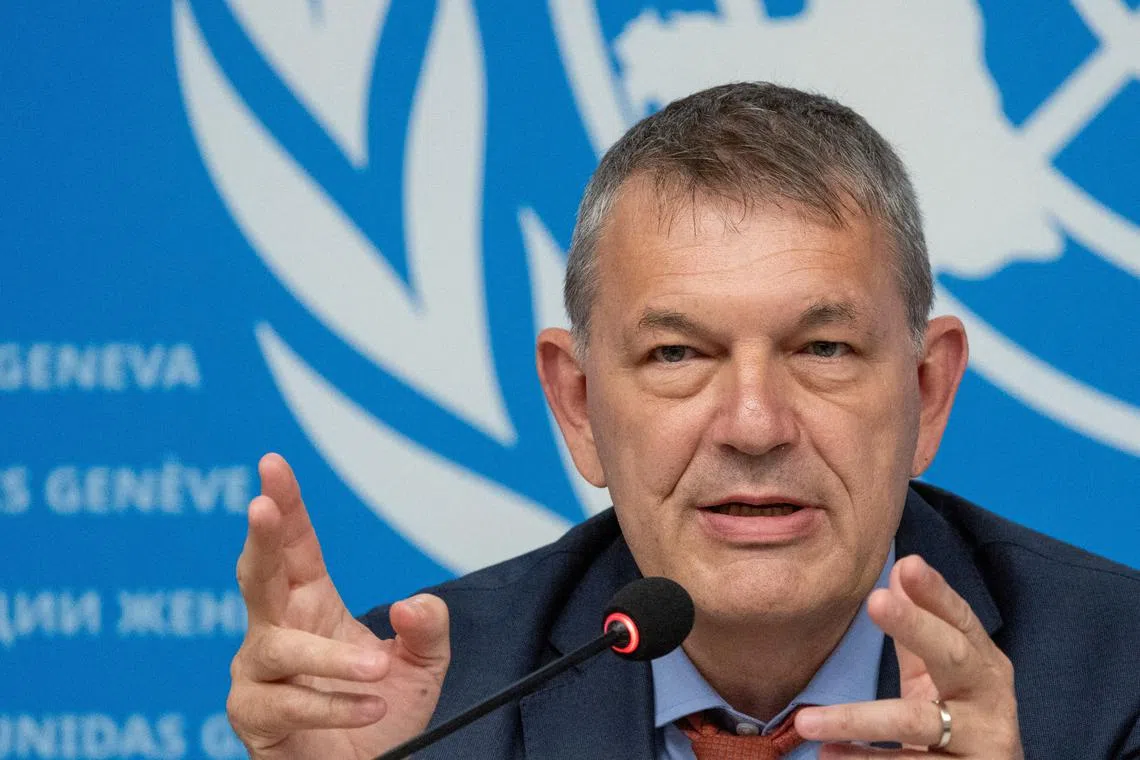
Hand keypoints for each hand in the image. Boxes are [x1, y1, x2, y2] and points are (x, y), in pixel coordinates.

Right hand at [226, 453, 450, 759]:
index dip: (286, 504)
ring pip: (279, 649)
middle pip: (257, 575)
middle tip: (262, 505)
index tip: (273, 463)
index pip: (295, 546)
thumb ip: (428, 629)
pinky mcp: (255, 716)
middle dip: (260, 538)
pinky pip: (287, 703)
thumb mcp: (424, 665)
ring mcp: (258, 673)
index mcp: (310, 602)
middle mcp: (275, 629)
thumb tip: (414, 604)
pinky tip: (372, 707)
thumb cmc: (380, 712)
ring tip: (377, 671)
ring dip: (331, 658)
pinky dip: (333, 704)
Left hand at [794, 554, 1022, 757]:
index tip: (908, 564)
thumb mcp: (940, 675)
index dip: (936, 593)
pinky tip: (827, 755)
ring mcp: (984, 742)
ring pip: (915, 723)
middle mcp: (991, 698)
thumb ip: (918, 629)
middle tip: (875, 600)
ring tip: (806, 721)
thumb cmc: (958, 720)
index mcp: (983, 664)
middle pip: (952, 656)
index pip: (960, 620)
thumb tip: (899, 568)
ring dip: (857, 719)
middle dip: (915, 626)